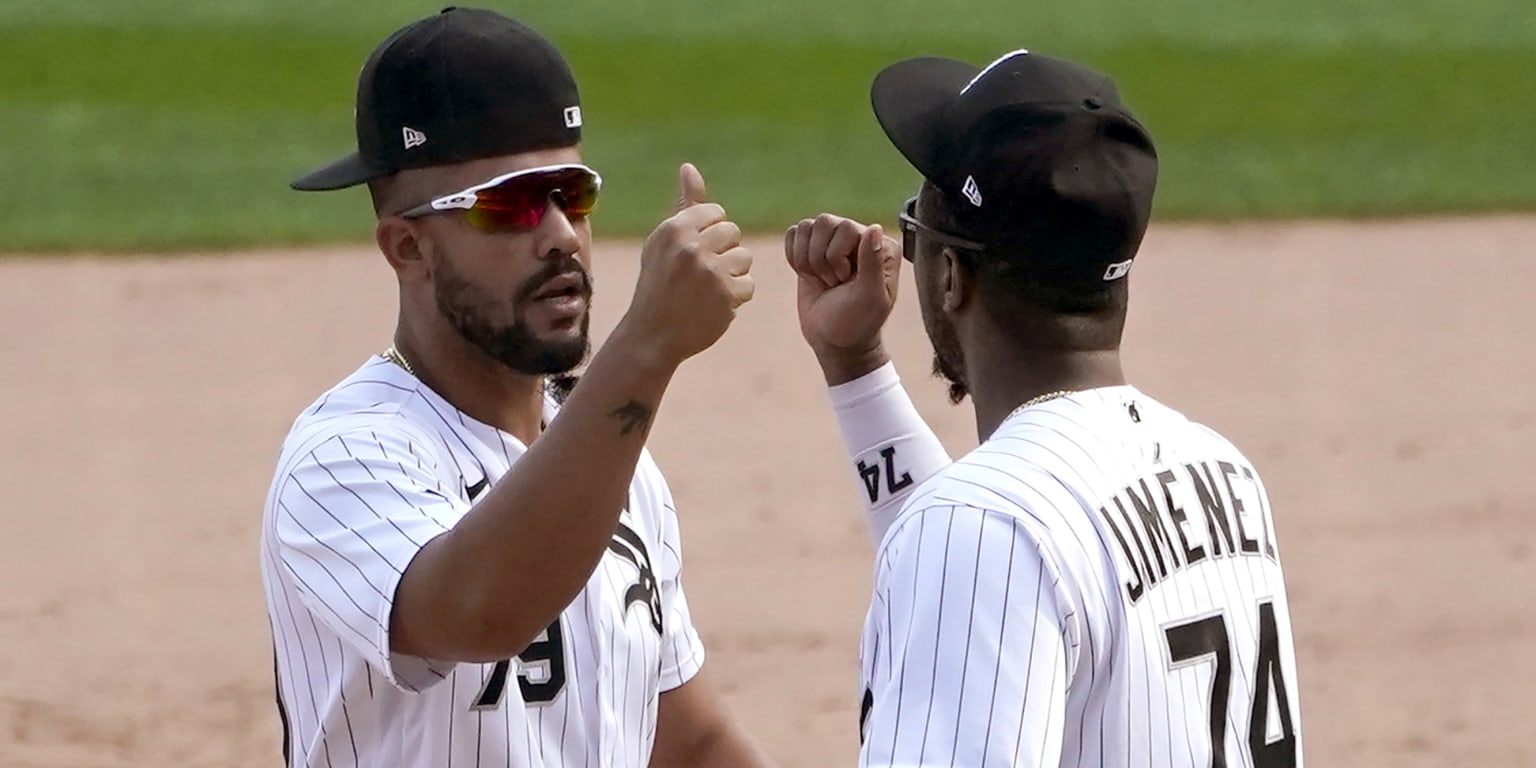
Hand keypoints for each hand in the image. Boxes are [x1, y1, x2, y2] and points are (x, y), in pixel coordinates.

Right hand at [620, 163, 753, 364]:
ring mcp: (711, 272)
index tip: (693, 254)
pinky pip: (748, 285)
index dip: (710, 234)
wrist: (652, 335)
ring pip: (745, 258)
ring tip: (708, 289)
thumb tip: (689, 167)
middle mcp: (692, 246)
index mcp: (675, 228)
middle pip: (733, 233)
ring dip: (732, 274)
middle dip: (723, 252)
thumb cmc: (658, 283)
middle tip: (701, 273)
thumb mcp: (664, 241)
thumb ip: (684, 206)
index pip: (717, 213)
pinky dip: (736, 297)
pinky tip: (714, 305)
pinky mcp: (727, 297)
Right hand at [784, 213, 900, 382]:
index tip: (846, 282)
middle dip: (821, 260)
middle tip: (833, 283)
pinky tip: (808, 275)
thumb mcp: (869, 297)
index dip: (836, 256)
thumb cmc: (857, 322)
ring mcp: (834, 241)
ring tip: (822, 281)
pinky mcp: (812, 248)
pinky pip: (792, 234)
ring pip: (806, 226)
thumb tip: (874, 227)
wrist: (834, 340)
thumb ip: (872, 262)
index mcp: (880, 246)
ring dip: (806, 260)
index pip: (846, 227)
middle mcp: (858, 237)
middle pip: (824, 223)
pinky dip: (794, 257)